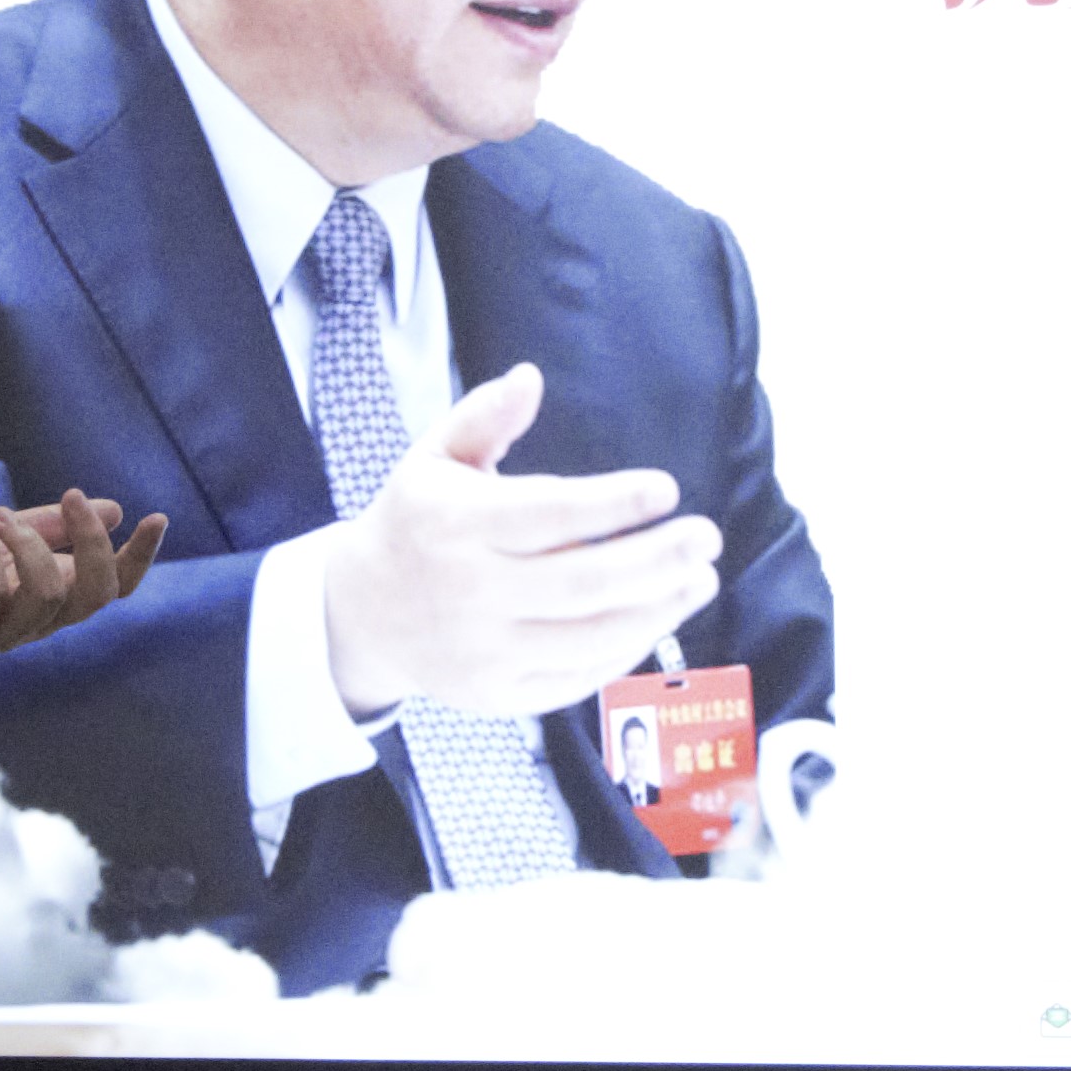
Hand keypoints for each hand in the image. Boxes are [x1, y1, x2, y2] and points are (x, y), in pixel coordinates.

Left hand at [0, 487, 165, 669]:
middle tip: (71, 496)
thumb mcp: (1, 534)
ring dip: (28, 543)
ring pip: (47, 594)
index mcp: (51, 595)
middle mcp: (35, 619)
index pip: (112, 588)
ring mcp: (2, 631)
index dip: (139, 558)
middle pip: (95, 596)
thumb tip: (113, 509)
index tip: (154, 517)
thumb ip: (51, 526)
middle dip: (90, 543)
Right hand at [317, 366, 718, 721]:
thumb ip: (484, 415)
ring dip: (658, 608)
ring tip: (700, 579)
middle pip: (582, 581)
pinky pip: (577, 677)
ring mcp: (484, 651)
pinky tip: (660, 616)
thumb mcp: (434, 457)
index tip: (667, 489)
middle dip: (658, 560)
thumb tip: (530, 376)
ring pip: (590, 636)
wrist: (363, 613)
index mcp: (455, 525)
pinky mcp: (499, 694)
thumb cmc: (417, 521)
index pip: (548, 514)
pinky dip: (627, 650)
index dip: (613, 503)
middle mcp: (469, 592)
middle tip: (707, 537)